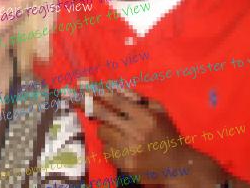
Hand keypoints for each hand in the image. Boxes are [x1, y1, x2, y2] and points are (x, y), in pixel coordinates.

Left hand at [77, 83, 227, 186]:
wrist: (178, 165)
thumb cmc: (167, 133)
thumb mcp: (158, 109)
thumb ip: (136, 97)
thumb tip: (113, 86)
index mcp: (146, 116)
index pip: (115, 100)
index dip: (96, 90)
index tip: (82, 83)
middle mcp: (137, 132)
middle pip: (103, 114)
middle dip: (86, 103)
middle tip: (71, 94)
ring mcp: (130, 150)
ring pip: (102, 132)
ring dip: (105, 128)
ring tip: (119, 130)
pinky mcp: (125, 164)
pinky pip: (106, 149)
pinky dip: (110, 144)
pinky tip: (122, 145)